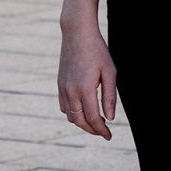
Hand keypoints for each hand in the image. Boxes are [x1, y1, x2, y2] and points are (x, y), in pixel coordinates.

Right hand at [56, 21, 117, 139]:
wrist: (77, 34)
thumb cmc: (97, 51)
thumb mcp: (110, 72)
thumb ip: (109, 97)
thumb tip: (110, 118)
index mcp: (85, 89)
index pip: (93, 119)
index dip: (101, 130)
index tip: (109, 136)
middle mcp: (71, 91)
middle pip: (80, 121)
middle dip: (92, 130)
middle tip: (103, 132)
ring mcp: (63, 88)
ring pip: (70, 116)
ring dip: (82, 123)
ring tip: (96, 121)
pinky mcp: (59, 84)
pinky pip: (64, 107)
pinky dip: (73, 114)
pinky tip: (83, 110)